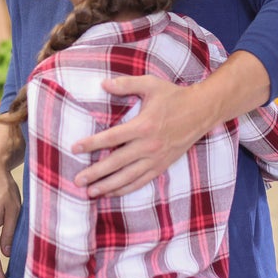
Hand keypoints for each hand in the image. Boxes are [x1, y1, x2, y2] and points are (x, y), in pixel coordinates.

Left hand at [71, 74, 216, 196]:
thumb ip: (126, 84)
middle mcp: (148, 146)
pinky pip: (141, 182)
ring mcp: (156, 159)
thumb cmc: (174, 96)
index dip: (92, 144)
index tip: (75, 148)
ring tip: (90, 192)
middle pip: (116, 163)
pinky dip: (126, 189)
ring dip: (108, 186)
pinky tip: (112, 192)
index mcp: (143, 126)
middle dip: (96, 173)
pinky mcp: (162, 166)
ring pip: (128, 177)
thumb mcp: (150, 84)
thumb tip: (103, 84)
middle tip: (77, 180)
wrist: (201, 111)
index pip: (112, 138)